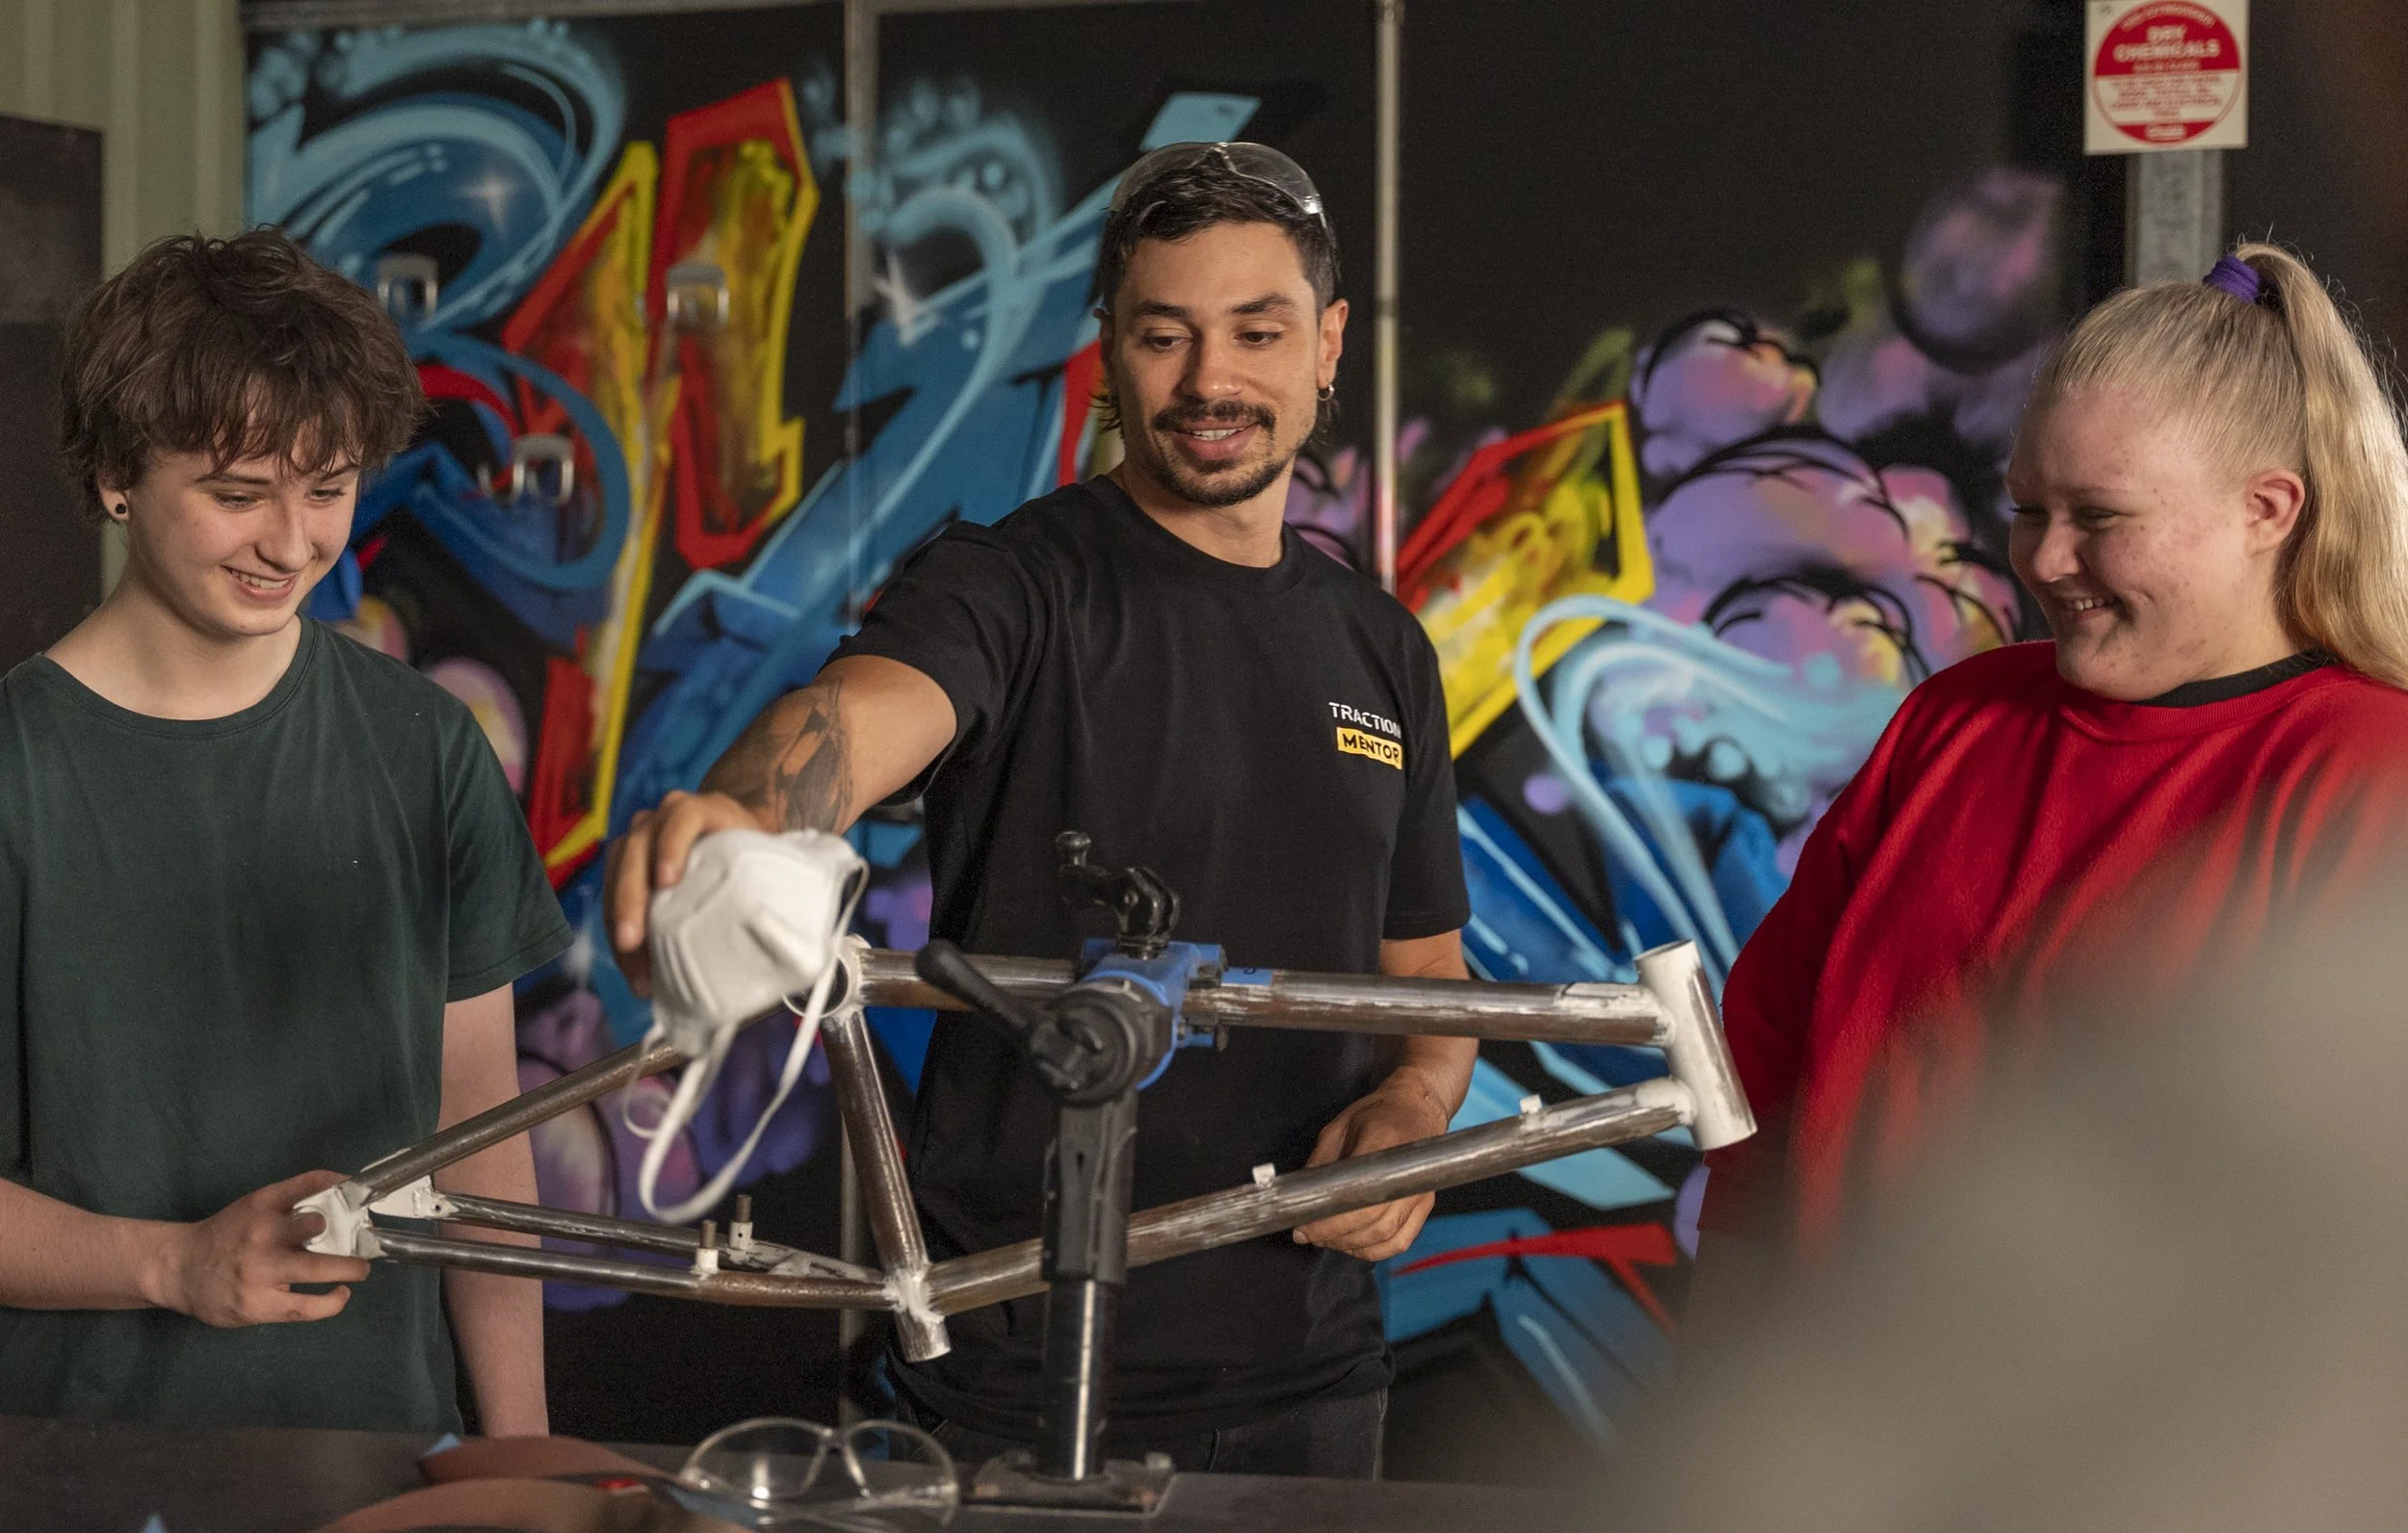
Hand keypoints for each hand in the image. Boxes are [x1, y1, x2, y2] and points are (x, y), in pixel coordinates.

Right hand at [143, 1170, 372, 1326]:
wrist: (178, 1269)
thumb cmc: (227, 1236)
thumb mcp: (254, 1206)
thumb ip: (292, 1199)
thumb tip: (342, 1190)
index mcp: (261, 1204)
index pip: (306, 1185)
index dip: (337, 1185)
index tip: (357, 1190)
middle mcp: (260, 1233)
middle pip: (315, 1225)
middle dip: (345, 1231)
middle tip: (363, 1240)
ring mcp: (258, 1271)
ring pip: (315, 1269)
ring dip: (348, 1269)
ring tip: (360, 1269)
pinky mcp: (258, 1304)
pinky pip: (305, 1307)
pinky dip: (331, 1303)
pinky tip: (340, 1295)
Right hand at [605, 789, 759, 994]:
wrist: (737, 831)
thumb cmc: (753, 851)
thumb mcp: (762, 856)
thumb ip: (766, 878)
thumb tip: (773, 932)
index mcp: (704, 809)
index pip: (683, 818)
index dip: (672, 846)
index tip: (667, 883)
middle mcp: (665, 815)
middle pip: (639, 848)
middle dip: (632, 897)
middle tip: (632, 940)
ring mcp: (641, 833)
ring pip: (618, 869)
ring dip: (617, 915)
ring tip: (628, 956)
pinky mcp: (627, 857)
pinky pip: (612, 887)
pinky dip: (616, 923)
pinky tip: (628, 958)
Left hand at [1291, 1075, 1455, 1260]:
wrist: (1415, 1109)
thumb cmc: (1375, 1115)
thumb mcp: (1337, 1128)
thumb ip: (1320, 1163)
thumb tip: (1300, 1199)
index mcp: (1383, 1143)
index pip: (1356, 1197)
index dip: (1329, 1221)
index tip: (1305, 1228)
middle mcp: (1407, 1173)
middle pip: (1372, 1222)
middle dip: (1334, 1236)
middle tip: (1309, 1236)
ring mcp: (1419, 1192)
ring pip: (1385, 1236)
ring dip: (1351, 1245)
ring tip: (1327, 1240)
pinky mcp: (1424, 1205)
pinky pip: (1401, 1241)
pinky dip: (1375, 1251)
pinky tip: (1354, 1245)